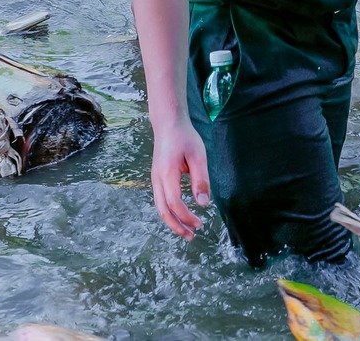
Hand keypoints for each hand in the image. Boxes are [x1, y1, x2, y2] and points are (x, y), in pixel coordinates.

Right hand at [149, 118, 213, 239]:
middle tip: (191, 236)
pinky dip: (169, 212)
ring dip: (172, 221)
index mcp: (167, 174)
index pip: (174, 203)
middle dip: (176, 226)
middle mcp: (157, 179)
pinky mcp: (157, 177)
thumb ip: (201, 181)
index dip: (187, 217)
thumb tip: (204, 204)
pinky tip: (180, 215)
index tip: (201, 223)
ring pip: (159, 207)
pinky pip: (160, 200)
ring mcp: (155, 178)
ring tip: (186, 230)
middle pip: (162, 210)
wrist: (168, 123)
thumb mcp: (198, 156)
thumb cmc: (185, 138)